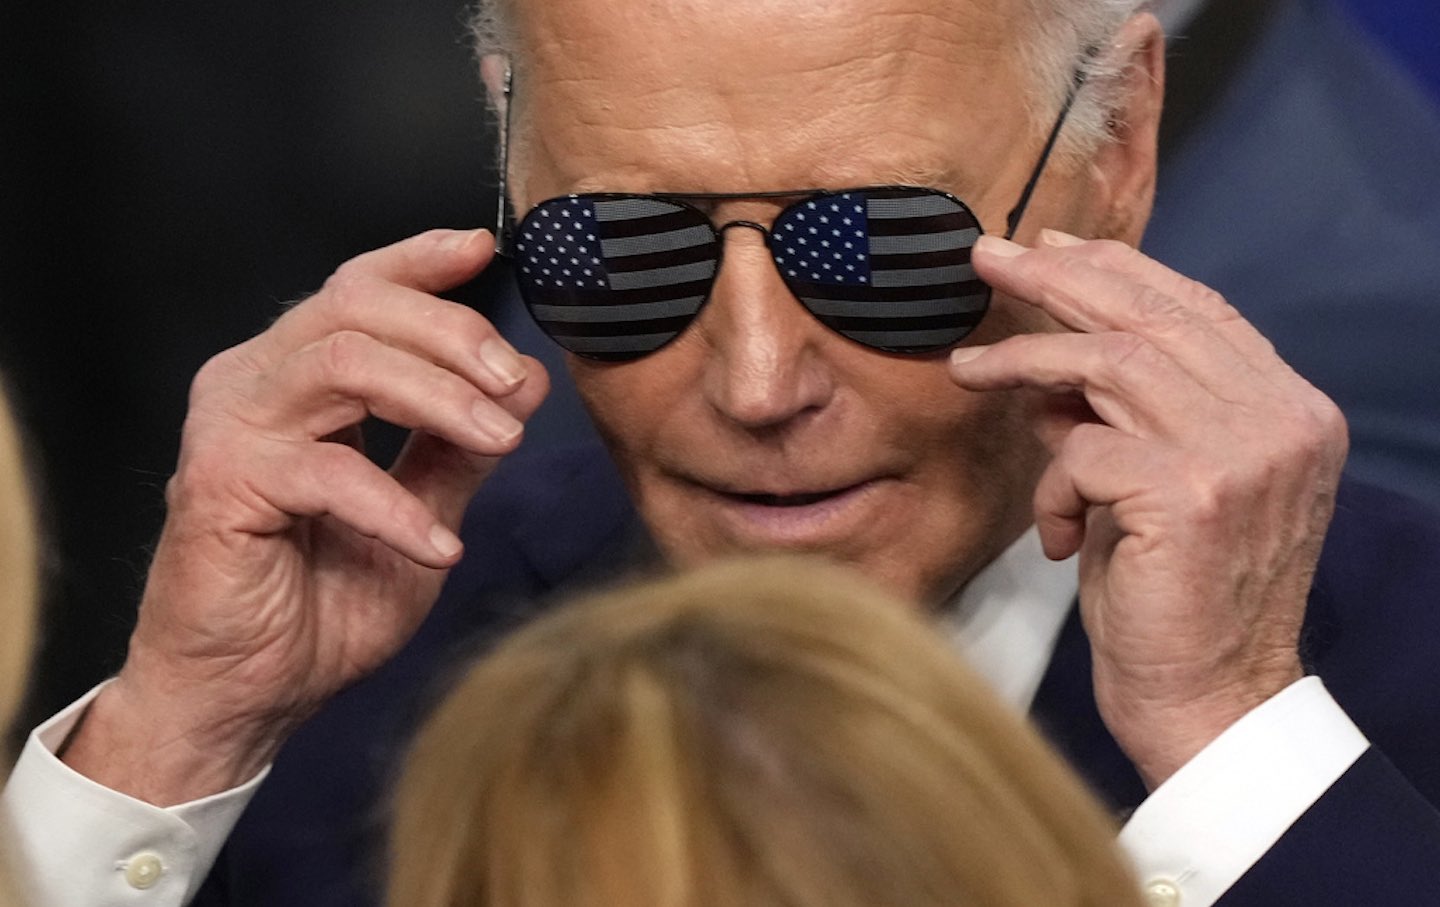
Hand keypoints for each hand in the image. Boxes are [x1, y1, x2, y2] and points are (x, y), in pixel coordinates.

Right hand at [62, 229, 549, 804]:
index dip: (422, 259)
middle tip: (515, 383)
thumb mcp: (420, 514)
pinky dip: (395, 507)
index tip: (488, 252)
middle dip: (452, 335)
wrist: (247, 695)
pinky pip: (327, 469)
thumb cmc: (321, 605)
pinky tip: (439, 547)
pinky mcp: (221, 483)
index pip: (359, 289)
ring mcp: (231, 427)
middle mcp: (254, 383)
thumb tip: (526, 380)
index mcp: (298, 378)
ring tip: (499, 442)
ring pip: (345, 362)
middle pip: (357, 307)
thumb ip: (459, 447)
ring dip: (438, 398)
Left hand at [950, 230, 1346, 786]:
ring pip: (1110, 363)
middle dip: (1059, 278)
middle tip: (988, 255)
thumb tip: (1046, 372)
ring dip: (1025, 362)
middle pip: (1152, 316)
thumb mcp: (1154, 489)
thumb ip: (1124, 420)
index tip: (1052, 245)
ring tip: (966, 369)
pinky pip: (1083, 448)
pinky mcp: (1190, 492)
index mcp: (1288, 410)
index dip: (1118, 271)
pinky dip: (1053, 485)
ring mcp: (1242, 451)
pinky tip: (1056, 533)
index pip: (1198, 309)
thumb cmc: (1173, 599)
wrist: (1207, 702)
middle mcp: (1281, 418)